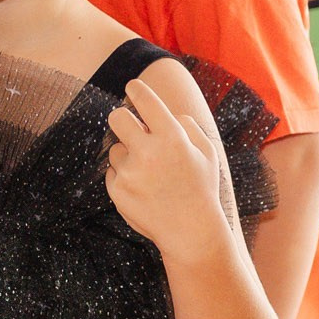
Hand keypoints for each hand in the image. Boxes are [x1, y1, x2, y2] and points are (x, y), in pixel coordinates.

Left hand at [106, 80, 227, 258]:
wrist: (190, 231)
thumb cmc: (200, 188)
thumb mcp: (206, 152)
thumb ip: (186, 125)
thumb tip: (165, 112)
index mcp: (172, 137)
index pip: (145, 100)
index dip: (136, 89)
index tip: (132, 87)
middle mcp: (148, 152)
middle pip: (117, 117)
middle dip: (122, 118)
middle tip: (130, 126)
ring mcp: (130, 172)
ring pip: (115, 149)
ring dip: (128, 155)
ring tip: (149, 174)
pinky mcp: (117, 190)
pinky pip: (112, 173)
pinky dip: (124, 177)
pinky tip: (143, 189)